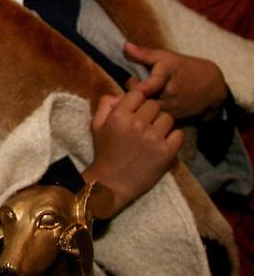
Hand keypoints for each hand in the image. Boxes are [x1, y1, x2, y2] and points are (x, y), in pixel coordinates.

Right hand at [82, 89, 182, 213]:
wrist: (112, 182)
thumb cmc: (104, 151)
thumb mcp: (97, 124)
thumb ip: (106, 104)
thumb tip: (122, 94)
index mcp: (119, 116)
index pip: (138, 93)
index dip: (138, 100)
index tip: (136, 110)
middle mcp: (137, 124)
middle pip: (154, 104)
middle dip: (149, 112)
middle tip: (144, 124)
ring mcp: (153, 138)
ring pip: (167, 118)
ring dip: (161, 124)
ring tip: (153, 134)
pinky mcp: (166, 152)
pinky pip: (179, 134)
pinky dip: (173, 137)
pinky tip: (163, 143)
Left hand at [124, 42, 227, 119]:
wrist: (212, 85)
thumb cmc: (184, 67)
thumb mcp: (166, 57)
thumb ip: (144, 54)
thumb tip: (125, 45)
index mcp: (166, 77)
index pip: (152, 84)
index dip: (140, 86)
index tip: (131, 84)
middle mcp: (170, 95)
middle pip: (143, 99)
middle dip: (133, 94)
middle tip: (131, 86)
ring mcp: (174, 109)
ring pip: (149, 111)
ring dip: (141, 105)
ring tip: (140, 96)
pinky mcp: (176, 119)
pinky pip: (157, 118)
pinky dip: (150, 113)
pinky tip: (148, 106)